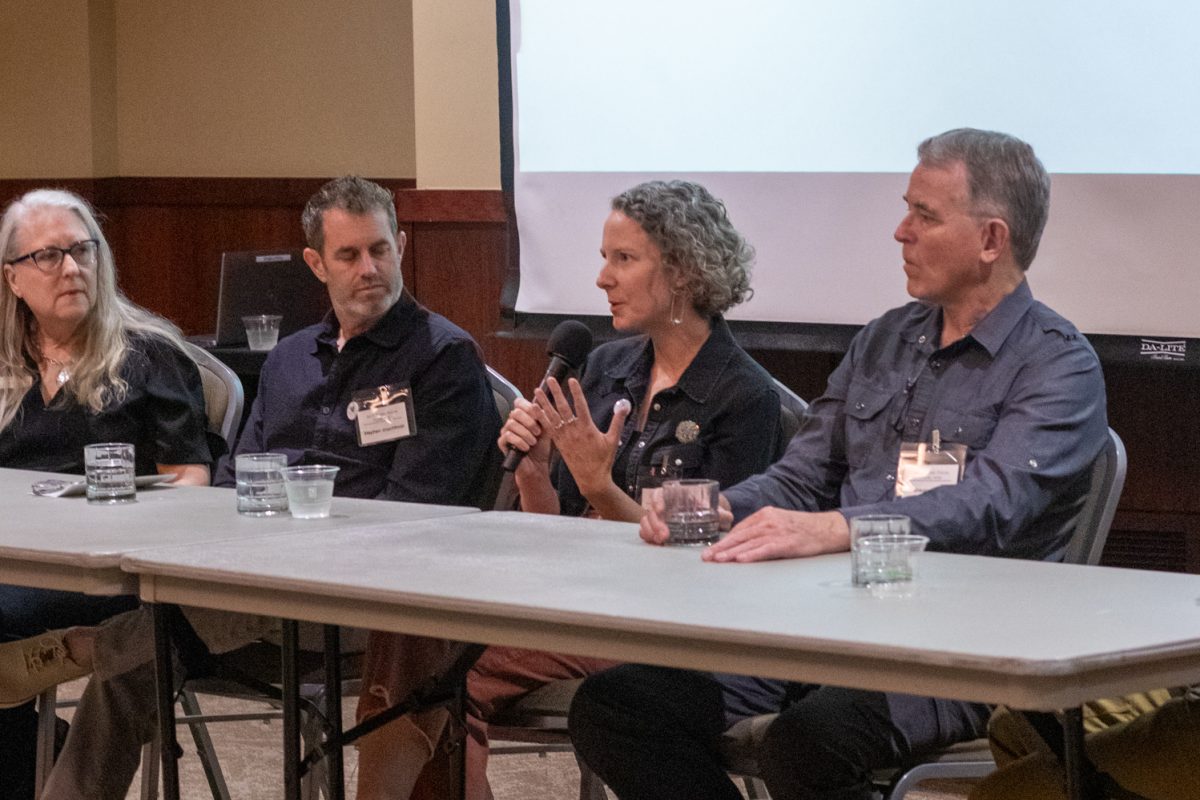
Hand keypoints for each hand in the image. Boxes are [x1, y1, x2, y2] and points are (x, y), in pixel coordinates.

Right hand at [497, 397, 552, 471]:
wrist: (537, 465)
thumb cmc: (541, 447)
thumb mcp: (547, 431)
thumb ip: (544, 418)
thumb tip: (538, 405)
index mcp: (523, 416)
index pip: (519, 402)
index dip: (528, 406)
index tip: (538, 416)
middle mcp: (512, 421)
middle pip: (516, 412)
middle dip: (529, 422)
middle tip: (538, 432)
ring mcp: (506, 431)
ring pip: (511, 424)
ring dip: (526, 433)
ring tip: (533, 442)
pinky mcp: (502, 442)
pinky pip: (508, 436)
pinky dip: (520, 442)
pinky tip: (526, 448)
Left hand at [536, 377, 630, 497]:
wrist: (591, 478)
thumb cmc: (604, 459)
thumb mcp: (613, 439)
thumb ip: (617, 421)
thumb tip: (624, 404)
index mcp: (587, 428)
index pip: (580, 405)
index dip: (576, 392)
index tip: (572, 380)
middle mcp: (573, 431)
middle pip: (563, 407)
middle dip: (556, 392)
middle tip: (550, 379)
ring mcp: (564, 437)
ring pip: (552, 416)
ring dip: (544, 402)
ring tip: (537, 390)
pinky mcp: (558, 443)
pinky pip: (548, 428)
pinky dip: (541, 417)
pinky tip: (535, 409)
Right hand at [640, 493, 732, 545]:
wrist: (710, 517)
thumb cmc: (711, 509)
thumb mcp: (717, 509)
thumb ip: (721, 513)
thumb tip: (727, 516)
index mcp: (676, 496)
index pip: (660, 493)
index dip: (657, 500)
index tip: (660, 509)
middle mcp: (665, 506)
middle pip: (651, 510)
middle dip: (655, 523)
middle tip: (664, 535)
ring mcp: (660, 519)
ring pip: (646, 522)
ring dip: (649, 531)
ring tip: (661, 541)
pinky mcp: (659, 530)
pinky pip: (647, 532)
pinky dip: (649, 537)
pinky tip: (657, 543)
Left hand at [702, 508, 849, 562]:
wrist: (826, 529)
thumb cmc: (802, 528)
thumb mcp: (778, 522)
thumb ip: (760, 529)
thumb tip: (742, 541)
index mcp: (764, 514)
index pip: (739, 529)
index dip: (724, 540)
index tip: (711, 550)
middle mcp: (768, 521)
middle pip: (739, 535)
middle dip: (721, 547)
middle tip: (706, 557)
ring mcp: (777, 531)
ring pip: (749, 543)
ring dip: (731, 552)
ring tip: (718, 560)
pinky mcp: (787, 543)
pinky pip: (766, 549)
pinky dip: (752, 554)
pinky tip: (741, 560)